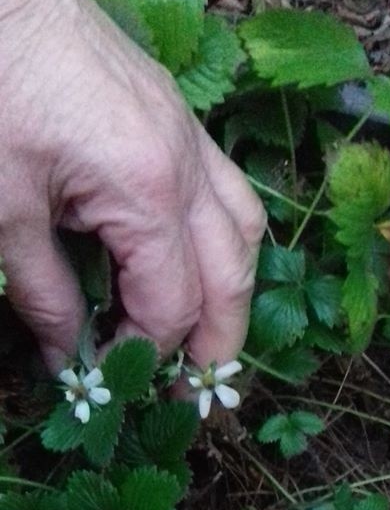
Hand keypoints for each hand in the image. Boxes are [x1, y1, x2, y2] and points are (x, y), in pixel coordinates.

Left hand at [0, 0, 264, 370]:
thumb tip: (72, 360)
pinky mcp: (179, 121)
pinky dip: (222, 239)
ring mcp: (190, 139)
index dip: (147, 355)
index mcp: (145, 194)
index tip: (114, 378)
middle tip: (192, 388)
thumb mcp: (5, 215)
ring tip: (206, 331)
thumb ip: (47, 297)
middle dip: (216, 343)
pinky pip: (228, 191)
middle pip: (230, 278)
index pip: (172, 305)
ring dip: (231, 291)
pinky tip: (196, 256)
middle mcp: (186, 169)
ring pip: (245, 232)